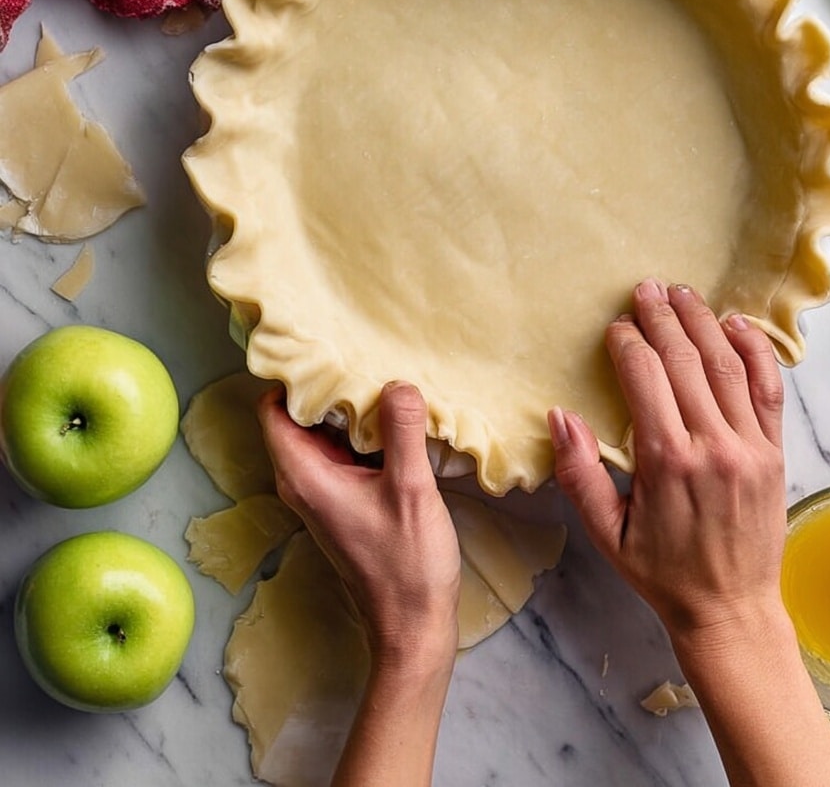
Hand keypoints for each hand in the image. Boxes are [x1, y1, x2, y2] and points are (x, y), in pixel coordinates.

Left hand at [258, 380, 460, 671]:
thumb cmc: (407, 565)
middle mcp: (304, 482)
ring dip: (348, 410)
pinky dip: (362, 433)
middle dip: (326, 386)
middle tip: (363, 354)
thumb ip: (401, 432)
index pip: (273, 409)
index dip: (292, 376)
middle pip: (298, 416)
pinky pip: (343, 452)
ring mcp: (324, 493)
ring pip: (323, 434)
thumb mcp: (410, 490)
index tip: (325, 348)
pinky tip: (396, 419)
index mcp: (305, 476)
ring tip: (384, 377)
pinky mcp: (346, 501)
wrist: (413, 626)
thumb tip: (397, 382)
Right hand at [548, 278, 785, 644]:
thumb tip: (559, 416)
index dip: (628, 342)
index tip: (616, 327)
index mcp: (667, 462)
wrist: (730, 610)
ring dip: (703, 321)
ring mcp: (750, 447)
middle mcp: (713, 445)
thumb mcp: (605, 533)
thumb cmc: (661, 573)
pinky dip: (755, 350)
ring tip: (682, 293)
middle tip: (645, 288)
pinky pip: (769, 389)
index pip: (645, 377)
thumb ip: (579, 473)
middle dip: (662, 317)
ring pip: (727, 364)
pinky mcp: (775, 453)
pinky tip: (735, 324)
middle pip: (684, 360)